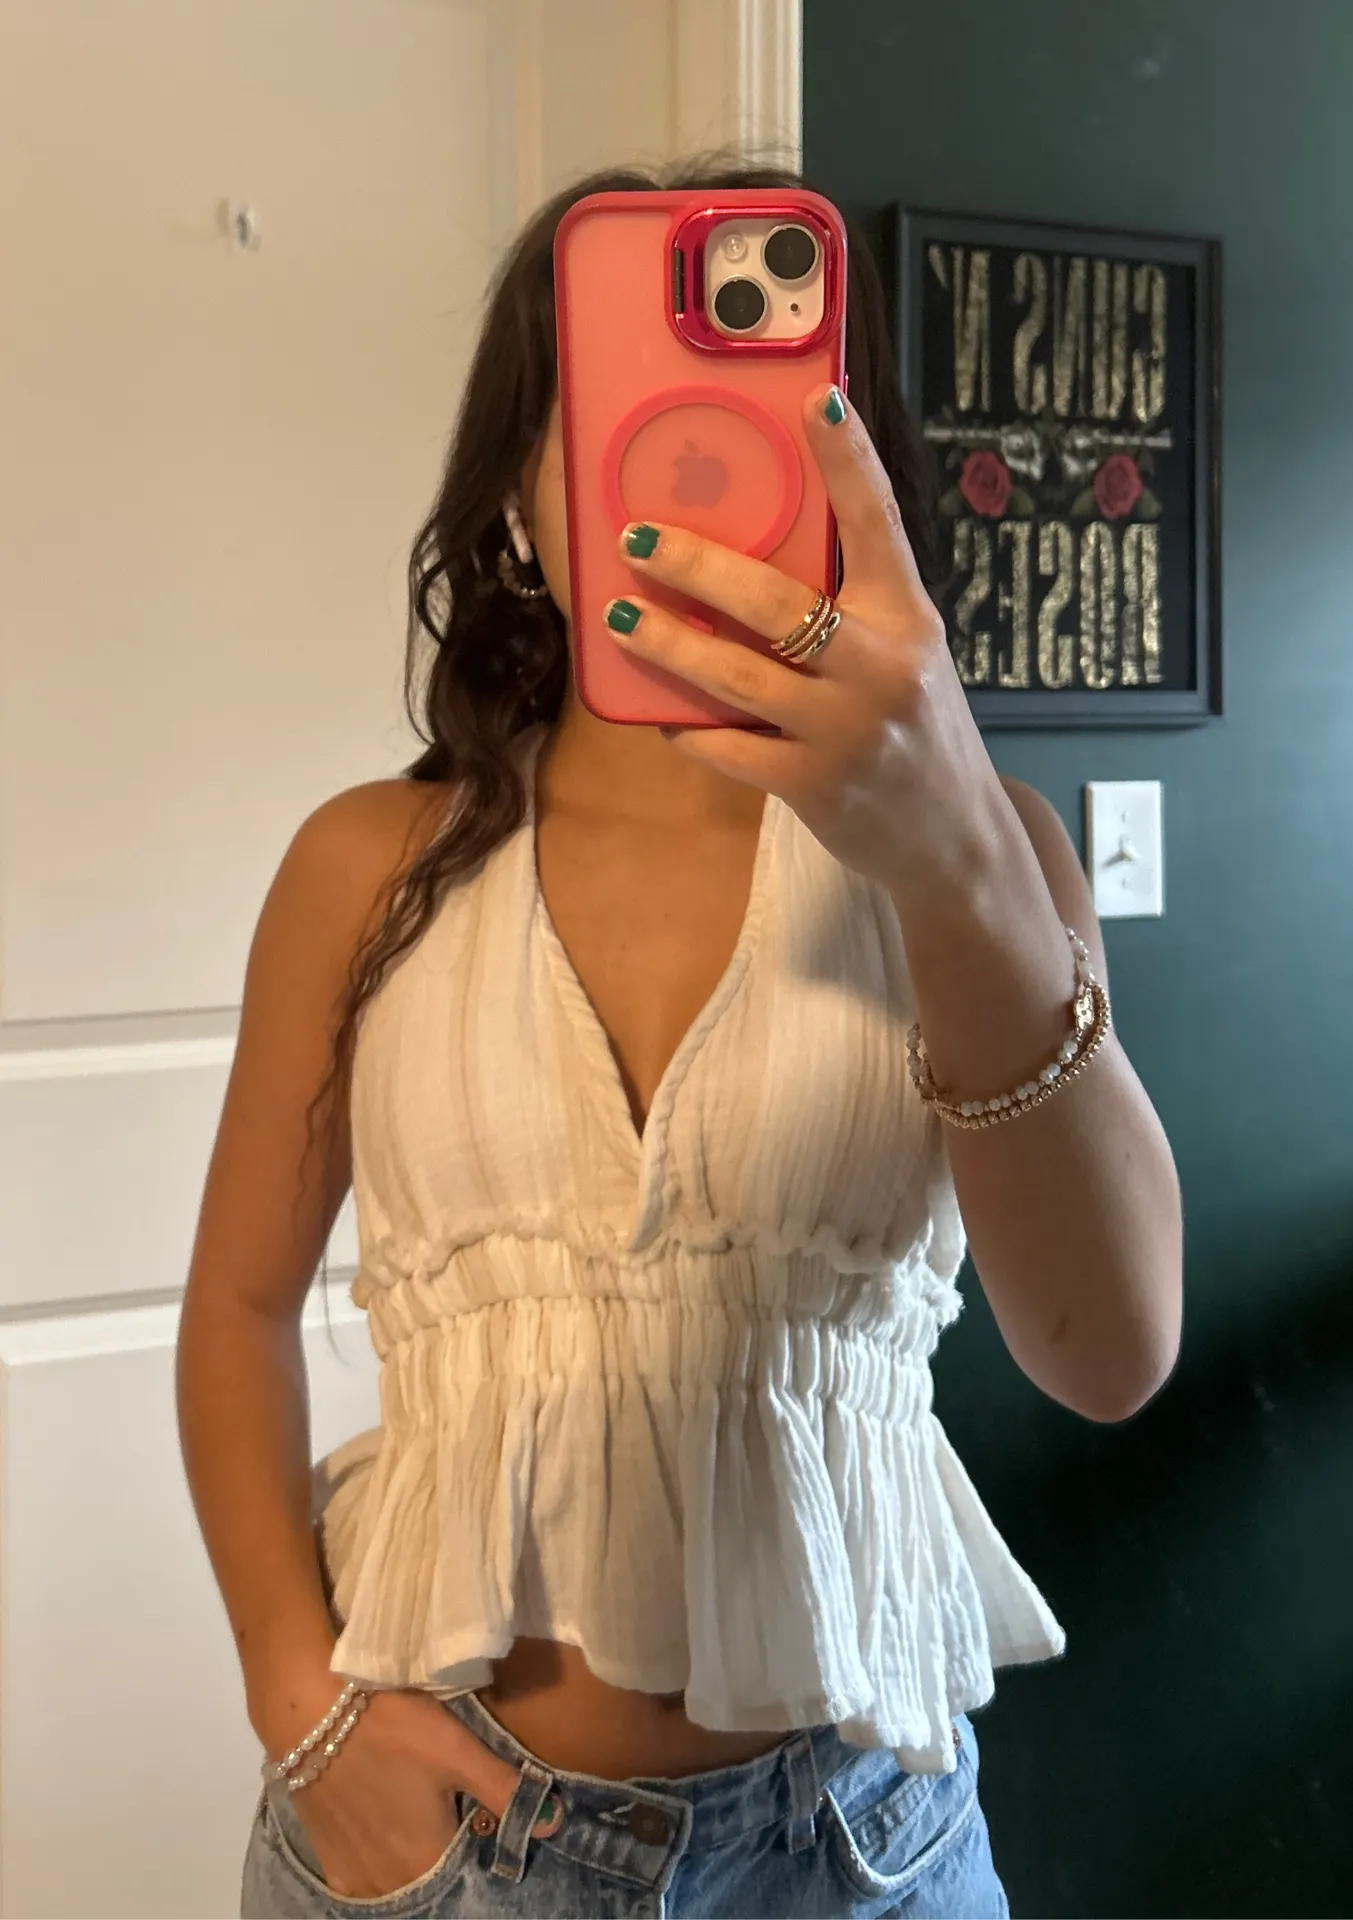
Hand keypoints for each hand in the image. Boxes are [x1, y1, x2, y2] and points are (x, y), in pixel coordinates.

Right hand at [256, 1669, 553, 1900]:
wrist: (309, 1714)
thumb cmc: (391, 1729)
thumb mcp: (457, 1751)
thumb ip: (505, 1789)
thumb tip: (556, 1822)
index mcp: (427, 1860)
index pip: (469, 1874)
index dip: (480, 1849)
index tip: (483, 1823)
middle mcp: (390, 1882)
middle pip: (432, 1880)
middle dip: (448, 1857)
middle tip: (453, 1816)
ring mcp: (354, 1876)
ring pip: (399, 1881)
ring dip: (416, 1861)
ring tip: (424, 1820)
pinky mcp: (329, 1860)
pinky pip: (366, 1878)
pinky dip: (383, 1863)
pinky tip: (390, 1829)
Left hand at [604, 384, 1008, 897]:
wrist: (950, 837)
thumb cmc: (914, 727)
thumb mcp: (905, 652)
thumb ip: (852, 606)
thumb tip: (758, 546)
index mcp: (907, 619)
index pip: (879, 524)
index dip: (849, 460)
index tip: (817, 399)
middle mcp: (881, 669)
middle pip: (777, 603)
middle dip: (699, 566)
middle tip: (639, 539)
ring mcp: (845, 730)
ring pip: (736, 677)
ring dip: (668, 645)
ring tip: (616, 618)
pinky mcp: (812, 784)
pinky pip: (730, 748)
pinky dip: (688, 726)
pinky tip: (661, 712)